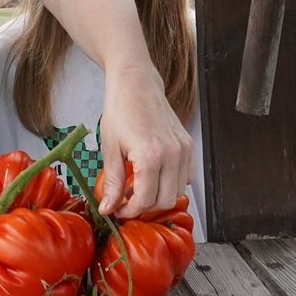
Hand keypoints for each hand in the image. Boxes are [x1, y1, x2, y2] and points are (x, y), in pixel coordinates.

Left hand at [95, 65, 192, 218]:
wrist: (135, 84)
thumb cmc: (121, 110)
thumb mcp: (110, 148)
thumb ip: (112, 182)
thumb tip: (108, 208)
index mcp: (150, 156)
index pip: (145, 200)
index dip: (130, 211)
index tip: (118, 210)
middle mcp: (172, 154)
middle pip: (164, 200)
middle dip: (144, 206)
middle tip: (126, 201)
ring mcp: (183, 149)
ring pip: (177, 191)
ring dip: (159, 195)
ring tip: (138, 186)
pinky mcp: (188, 145)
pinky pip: (186, 176)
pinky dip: (171, 182)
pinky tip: (153, 175)